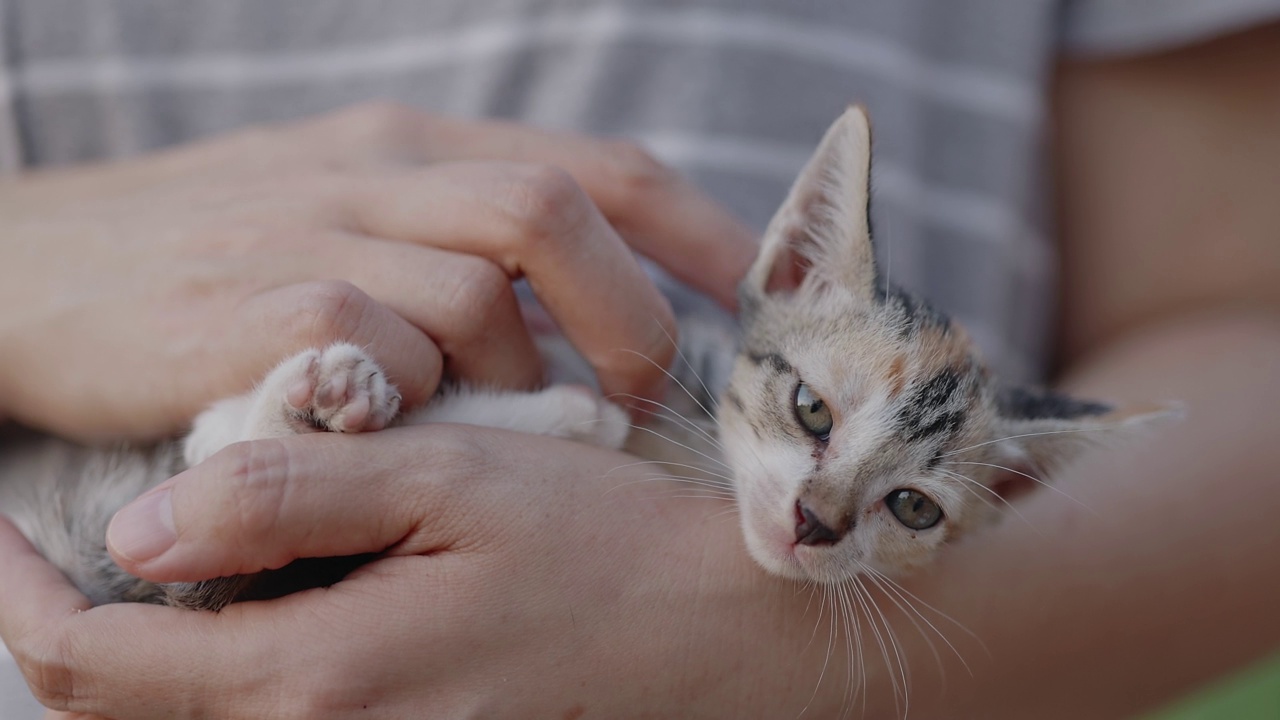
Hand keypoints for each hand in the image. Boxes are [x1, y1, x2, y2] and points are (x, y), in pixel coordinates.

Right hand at [0, 102, 755, 440]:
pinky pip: (377, 347)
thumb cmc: (210, 262)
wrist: (26, 273)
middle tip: (640, 392)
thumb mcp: (342, 220)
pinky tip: (399, 428)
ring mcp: (308, 230)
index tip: (762, 300)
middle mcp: (371, 170)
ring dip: (519, 370)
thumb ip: (453, 249)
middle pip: (552, 208)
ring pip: (475, 288)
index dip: (699, 230)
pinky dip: (415, 395)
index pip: (596, 164)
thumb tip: (576, 316)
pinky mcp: (247, 307)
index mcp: (413, 146)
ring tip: (511, 426)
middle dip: (626, 310)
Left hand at [0, 427, 854, 718]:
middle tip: (50, 534)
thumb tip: (142, 528)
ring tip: (143, 558)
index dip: (13, 591)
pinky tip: (246, 599)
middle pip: (118, 716)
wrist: (724, 632)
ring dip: (130, 655)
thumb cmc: (605, 542)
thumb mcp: (452, 484)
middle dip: (58, 628)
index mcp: (319, 680)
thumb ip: (292, 500)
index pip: (90, 663)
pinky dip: (211, 673)